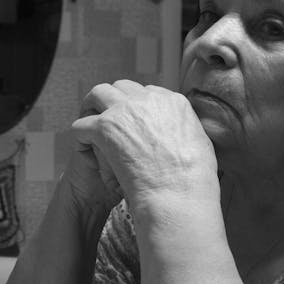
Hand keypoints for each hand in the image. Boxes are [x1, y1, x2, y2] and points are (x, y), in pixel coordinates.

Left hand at [70, 80, 217, 204]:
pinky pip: (82, 123)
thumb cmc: (193, 182)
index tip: (131, 120)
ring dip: (92, 106)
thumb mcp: (202, 145)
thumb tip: (185, 132)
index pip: (148, 92)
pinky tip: (84, 146)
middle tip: (107, 118)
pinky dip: (80, 134)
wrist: (178, 196)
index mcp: (173, 102)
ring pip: (98, 94)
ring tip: (90, 125)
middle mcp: (149, 99)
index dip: (136, 106)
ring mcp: (125, 111)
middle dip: (113, 101)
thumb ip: (189, 130)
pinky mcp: (105, 127)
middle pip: (122, 87)